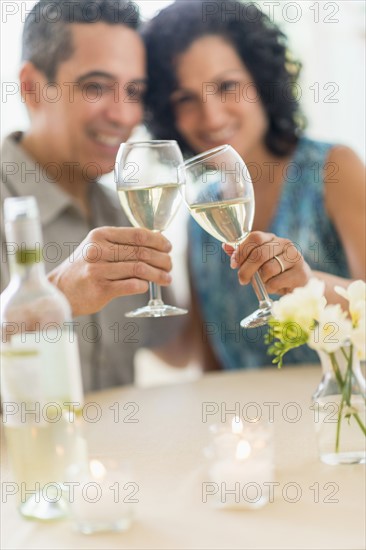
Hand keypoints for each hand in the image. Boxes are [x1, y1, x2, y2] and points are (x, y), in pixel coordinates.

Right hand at [48, 227, 172, 315]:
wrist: (61, 290)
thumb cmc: (85, 267)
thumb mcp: (97, 247)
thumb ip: (121, 244)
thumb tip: (156, 244)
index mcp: (100, 235)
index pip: (137, 234)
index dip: (158, 240)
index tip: (168, 247)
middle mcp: (98, 250)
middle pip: (141, 252)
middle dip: (161, 259)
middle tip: (170, 265)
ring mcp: (98, 270)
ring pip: (139, 269)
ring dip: (158, 274)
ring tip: (167, 278)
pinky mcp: (100, 289)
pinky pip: (131, 285)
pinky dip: (143, 286)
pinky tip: (147, 287)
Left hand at [223, 231, 311, 294]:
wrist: (301, 282)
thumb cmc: (276, 271)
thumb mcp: (259, 261)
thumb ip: (243, 254)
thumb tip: (225, 246)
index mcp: (272, 238)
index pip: (255, 237)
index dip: (241, 251)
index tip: (233, 264)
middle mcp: (285, 244)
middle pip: (259, 254)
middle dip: (246, 270)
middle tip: (242, 280)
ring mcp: (295, 257)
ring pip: (268, 269)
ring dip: (260, 280)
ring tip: (263, 283)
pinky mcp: (300, 273)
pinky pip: (276, 282)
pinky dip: (269, 288)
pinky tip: (272, 287)